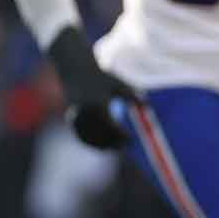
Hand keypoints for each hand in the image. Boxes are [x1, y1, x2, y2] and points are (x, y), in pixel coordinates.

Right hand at [46, 27, 142, 149]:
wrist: (75, 69)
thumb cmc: (100, 77)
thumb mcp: (118, 84)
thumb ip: (133, 96)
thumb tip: (148, 107)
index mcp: (98, 104)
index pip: (112, 127)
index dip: (122, 136)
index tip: (131, 140)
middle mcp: (85, 112)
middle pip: (100, 136)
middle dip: (113, 144)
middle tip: (125, 147)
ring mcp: (76, 116)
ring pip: (90, 137)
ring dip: (102, 145)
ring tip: (115, 147)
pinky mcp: (70, 118)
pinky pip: (81, 135)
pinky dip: (90, 142)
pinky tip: (101, 146)